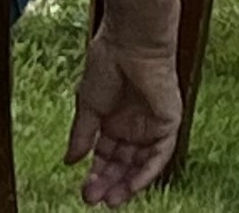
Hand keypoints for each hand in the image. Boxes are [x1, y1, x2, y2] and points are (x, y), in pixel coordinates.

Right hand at [66, 29, 181, 204]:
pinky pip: (159, 155)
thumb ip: (82, 136)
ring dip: (126, 183)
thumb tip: (69, 161)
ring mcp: (151, 125)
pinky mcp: (168, 122)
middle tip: (93, 198)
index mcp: (113, 119)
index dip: (96, 173)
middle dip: (108, 182)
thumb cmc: (107, 62)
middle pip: (122, 164)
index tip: (84, 189)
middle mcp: (133, 125)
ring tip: (110, 198)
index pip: (106, 155)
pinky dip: (147, 172)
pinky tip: (132, 186)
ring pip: (140, 164)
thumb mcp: (88, 105)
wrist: (129, 41)